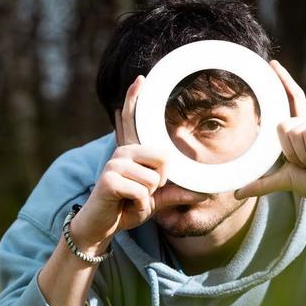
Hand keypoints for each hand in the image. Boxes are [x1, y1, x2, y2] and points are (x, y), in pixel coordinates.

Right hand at [69, 76, 206, 251]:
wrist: (101, 227)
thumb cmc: (126, 209)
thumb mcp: (155, 200)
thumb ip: (175, 193)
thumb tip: (203, 193)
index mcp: (132, 152)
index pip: (133, 121)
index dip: (134, 99)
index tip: (140, 78)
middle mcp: (122, 152)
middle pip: (164, 159)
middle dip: (161, 183)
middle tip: (143, 193)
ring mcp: (114, 164)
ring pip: (154, 180)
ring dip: (148, 198)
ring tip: (131, 201)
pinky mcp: (109, 180)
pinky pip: (142, 192)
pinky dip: (139, 206)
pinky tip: (125, 206)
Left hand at [234, 61, 305, 215]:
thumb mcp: (285, 181)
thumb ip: (262, 183)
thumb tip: (237, 194)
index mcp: (303, 128)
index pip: (291, 99)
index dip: (282, 80)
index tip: (272, 64)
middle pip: (282, 126)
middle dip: (291, 153)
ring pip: (295, 132)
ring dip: (304, 156)